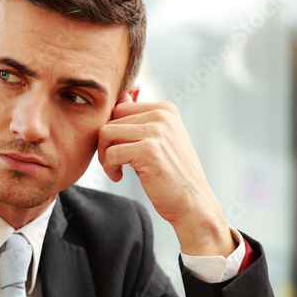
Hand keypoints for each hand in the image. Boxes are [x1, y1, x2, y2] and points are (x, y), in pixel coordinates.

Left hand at [97, 94, 234, 256]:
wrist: (192, 202)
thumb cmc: (172, 173)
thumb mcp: (158, 140)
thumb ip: (140, 118)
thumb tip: (123, 94)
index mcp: (165, 109)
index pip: (120, 108)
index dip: (112, 131)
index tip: (119, 150)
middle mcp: (162, 115)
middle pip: (110, 120)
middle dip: (105, 143)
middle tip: (114, 163)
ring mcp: (157, 132)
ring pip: (106, 133)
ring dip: (104, 155)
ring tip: (115, 169)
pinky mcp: (149, 151)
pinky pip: (111, 153)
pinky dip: (109, 167)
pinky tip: (119, 177)